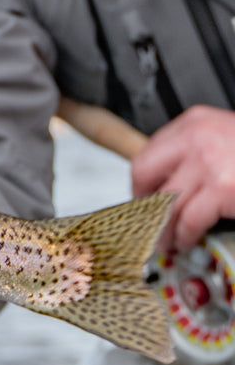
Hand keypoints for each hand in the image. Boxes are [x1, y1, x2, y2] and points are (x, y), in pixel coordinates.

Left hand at [131, 105, 234, 250]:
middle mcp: (197, 137)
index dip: (141, 186)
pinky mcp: (222, 187)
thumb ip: (193, 155)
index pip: (146, 156)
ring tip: (166, 241)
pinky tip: (186, 241)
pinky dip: (183, 236)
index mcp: (194, 123)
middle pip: (143, 176)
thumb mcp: (223, 140)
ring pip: (164, 203)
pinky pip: (187, 220)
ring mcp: (209, 161)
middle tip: (149, 223)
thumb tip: (164, 185)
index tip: (144, 202)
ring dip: (162, 228)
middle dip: (144, 205)